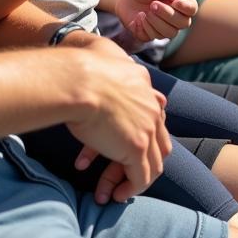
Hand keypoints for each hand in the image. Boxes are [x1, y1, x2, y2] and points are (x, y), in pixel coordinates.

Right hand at [63, 37, 170, 202]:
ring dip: (132, 179)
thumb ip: (106, 55)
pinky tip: (115, 194)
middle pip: (159, 141)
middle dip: (142, 159)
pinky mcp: (137, 148)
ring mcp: (147, 127)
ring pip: (151, 164)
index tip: (125, 146)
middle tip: (123, 170)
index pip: (154, 114)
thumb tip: (93, 43)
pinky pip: (140, 178)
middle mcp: (151, 105)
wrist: (77, 78)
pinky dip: (130, 189)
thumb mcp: (99, 51)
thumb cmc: (78, 66)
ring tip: (115, 190)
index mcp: (143, 83)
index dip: (143, 133)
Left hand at [114, 0, 196, 42]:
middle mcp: (175, 17)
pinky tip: (138, 17)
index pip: (191, 10)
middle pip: (183, 24)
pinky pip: (152, 37)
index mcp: (180, 2)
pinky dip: (144, 27)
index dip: (186, 8)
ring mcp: (163, 27)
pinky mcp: (149, 34)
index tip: (175, 2)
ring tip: (145, 12)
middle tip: (153, 4)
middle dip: (167, 15)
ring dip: (156, 22)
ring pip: (169, 34)